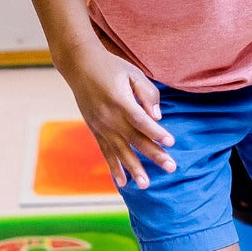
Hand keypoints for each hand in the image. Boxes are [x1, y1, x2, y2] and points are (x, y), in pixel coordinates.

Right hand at [60, 42, 175, 189]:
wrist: (80, 66)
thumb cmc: (112, 67)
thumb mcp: (133, 73)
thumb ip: (148, 94)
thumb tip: (157, 117)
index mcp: (120, 102)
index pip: (141, 122)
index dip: (157, 133)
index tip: (171, 143)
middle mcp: (109, 118)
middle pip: (135, 140)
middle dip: (154, 155)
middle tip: (171, 168)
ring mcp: (100, 126)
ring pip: (120, 151)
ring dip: (134, 168)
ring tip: (145, 185)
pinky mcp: (95, 130)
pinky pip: (105, 152)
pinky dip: (114, 167)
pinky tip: (123, 182)